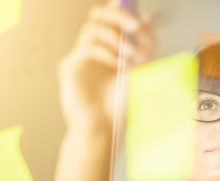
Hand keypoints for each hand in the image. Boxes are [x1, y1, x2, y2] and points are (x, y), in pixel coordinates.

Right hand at [53, 0, 156, 180]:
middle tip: (137, 28)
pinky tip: (118, 66)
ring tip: (131, 57)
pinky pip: (87, 47)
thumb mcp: (141, 74)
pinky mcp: (70, 66)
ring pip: (92, 27)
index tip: (146, 19)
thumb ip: (145, 47)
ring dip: (116, 38)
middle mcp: (94, 48)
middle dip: (120, 16)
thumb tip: (149, 19)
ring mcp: (81, 56)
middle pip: (99, 14)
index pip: (114, 15)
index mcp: (110, 47)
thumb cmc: (122, 107)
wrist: (105, 130)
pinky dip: (106, 53)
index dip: (128, 10)